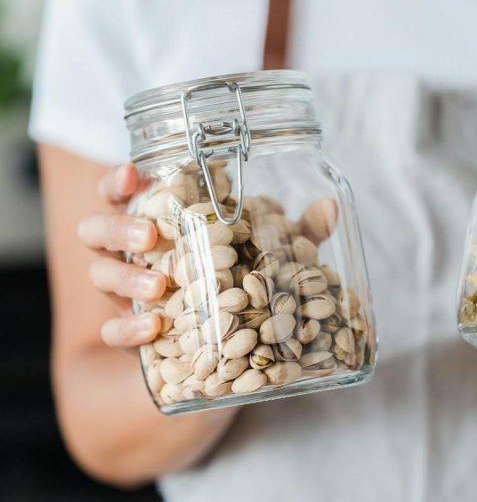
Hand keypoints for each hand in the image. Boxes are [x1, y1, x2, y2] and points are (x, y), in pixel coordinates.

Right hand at [79, 164, 341, 350]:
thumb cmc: (237, 281)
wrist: (213, 350)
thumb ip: (297, 233)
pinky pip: (113, 332)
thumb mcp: (269, 255)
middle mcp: (134, 255)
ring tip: (156, 289)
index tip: (131, 173)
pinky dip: (127, 332)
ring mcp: (128, 296)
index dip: (118, 181)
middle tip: (150, 236)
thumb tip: (330, 207)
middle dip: (118, 228)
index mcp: (160, 223)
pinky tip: (151, 331)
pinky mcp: (133, 336)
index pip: (124, 192)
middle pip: (98, 229)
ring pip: (100, 275)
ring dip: (124, 279)